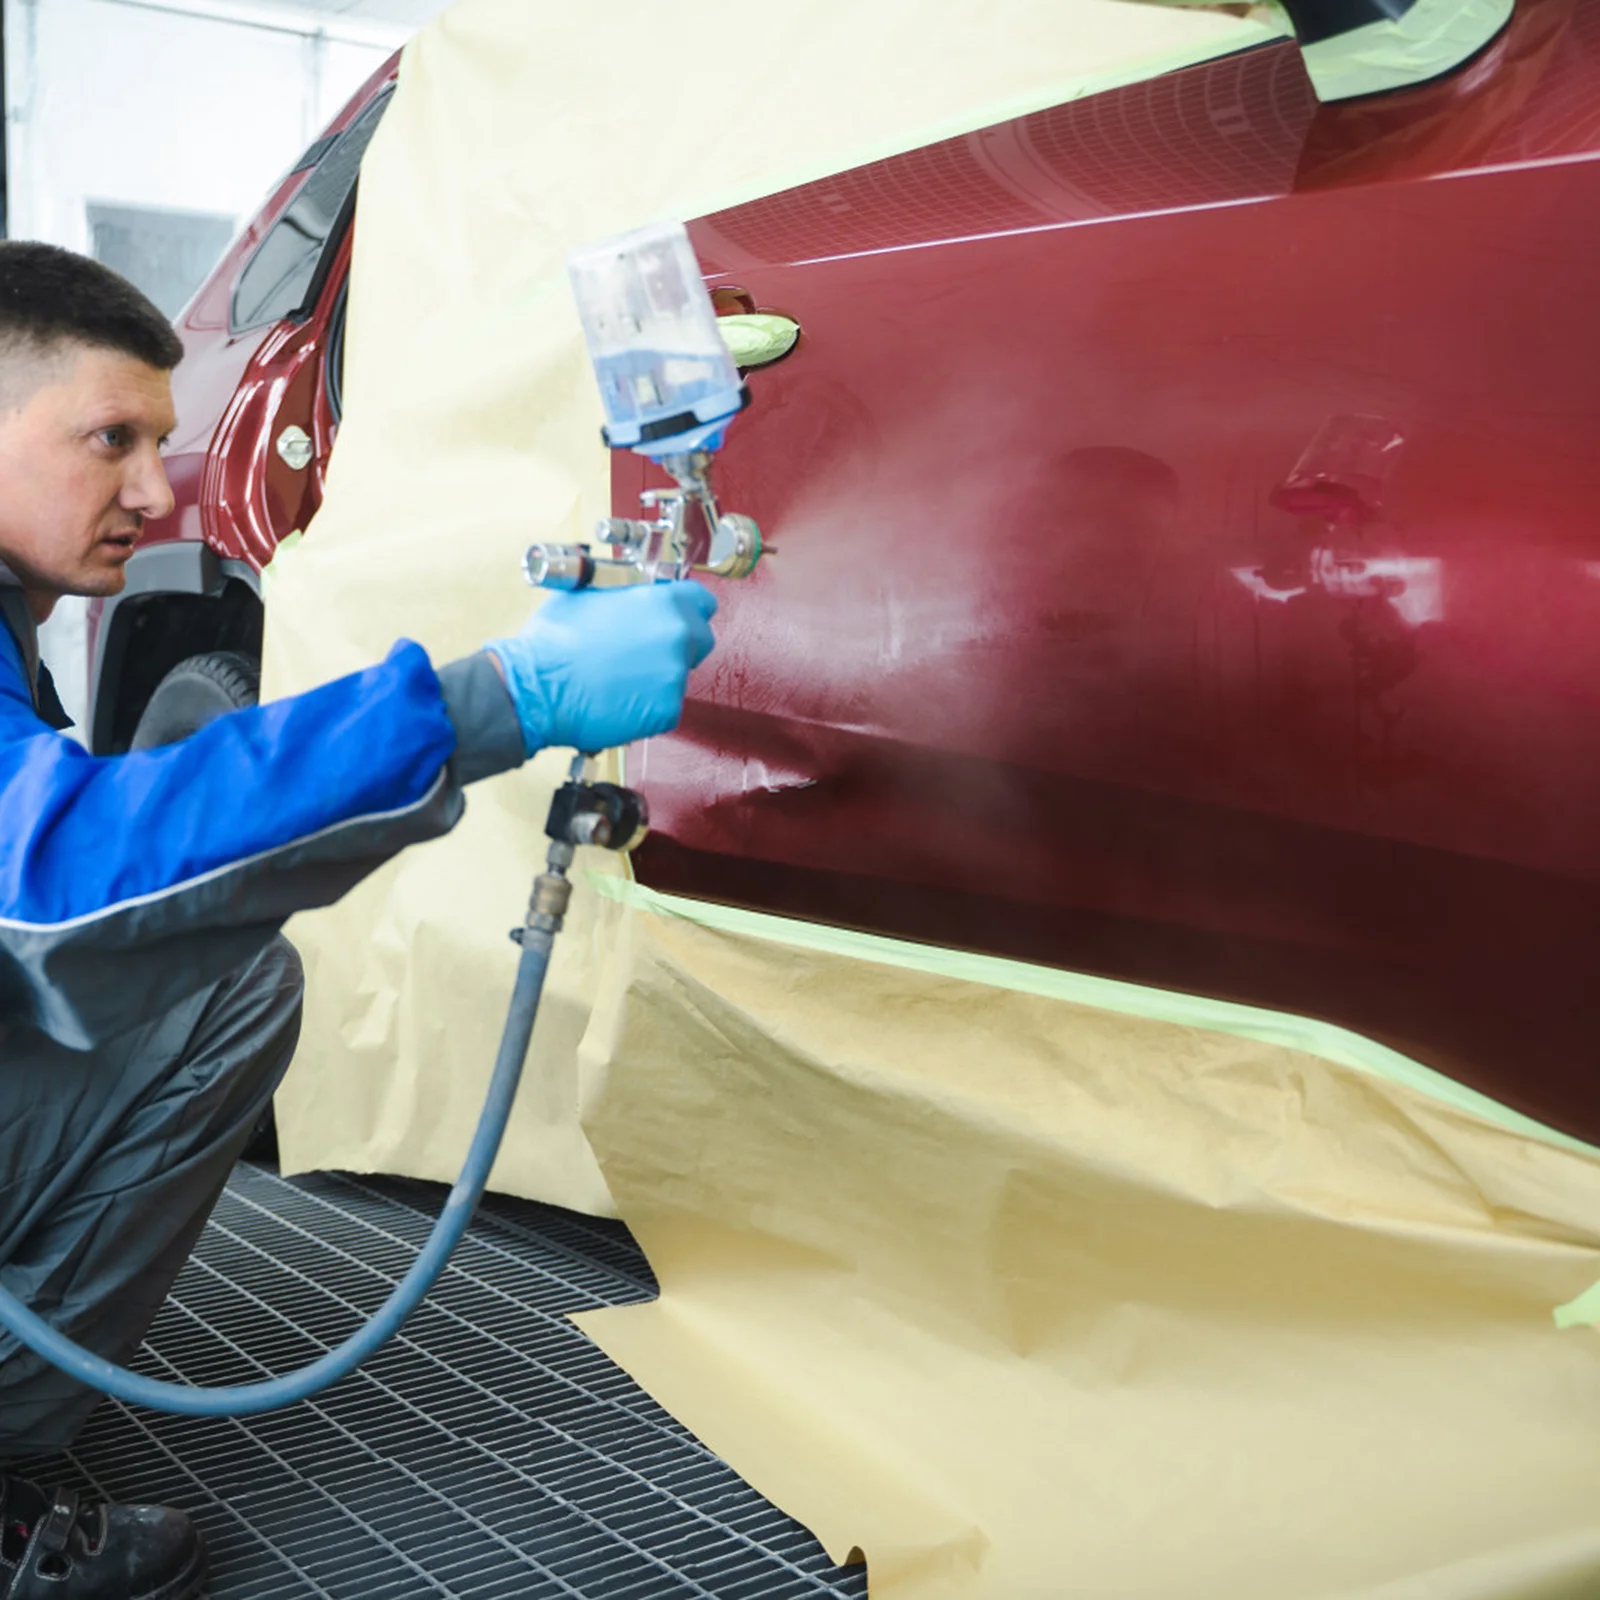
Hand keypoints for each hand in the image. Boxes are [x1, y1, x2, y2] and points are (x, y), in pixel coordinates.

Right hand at [485, 580, 717, 754]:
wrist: (537, 688)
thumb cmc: (554, 640)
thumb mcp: (588, 593)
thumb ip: (624, 593)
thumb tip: (629, 593)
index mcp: (664, 602)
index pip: (702, 601)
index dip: (688, 609)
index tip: (678, 617)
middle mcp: (678, 637)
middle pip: (699, 640)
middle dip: (678, 644)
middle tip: (643, 653)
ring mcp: (675, 677)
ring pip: (678, 676)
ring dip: (657, 677)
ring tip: (618, 679)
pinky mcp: (666, 711)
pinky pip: (665, 707)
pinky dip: (646, 706)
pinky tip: (617, 700)